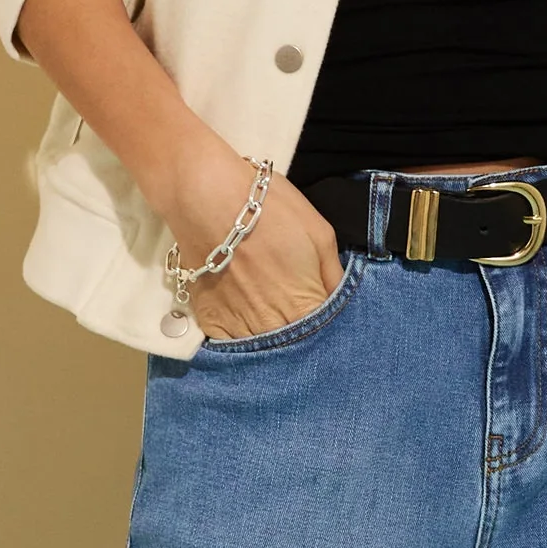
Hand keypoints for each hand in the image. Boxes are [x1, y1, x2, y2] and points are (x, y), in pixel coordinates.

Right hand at [157, 130, 343, 337]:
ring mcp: (238, 326)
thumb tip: (338, 299)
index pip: (325, 336)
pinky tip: (243, 319)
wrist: (208, 196)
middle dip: (299, 336)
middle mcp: (272, 326)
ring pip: (260, 351)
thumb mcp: (320, 234)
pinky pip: (228, 344)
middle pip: (293, 349)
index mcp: (304, 307)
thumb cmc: (271, 209)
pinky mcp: (210, 321)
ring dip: (268, 341)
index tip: (322, 315)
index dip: (327, 328)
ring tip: (269, 317)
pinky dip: (237, 338)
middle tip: (295, 316)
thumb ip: (334, 275)